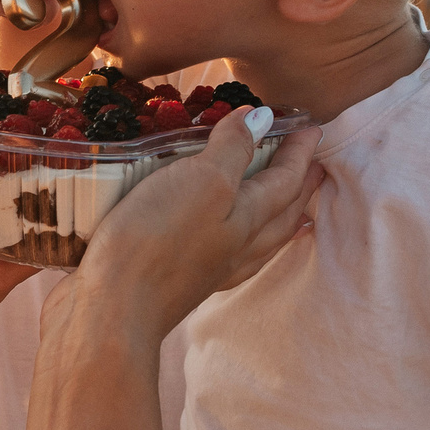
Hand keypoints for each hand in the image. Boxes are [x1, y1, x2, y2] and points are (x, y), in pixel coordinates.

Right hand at [57, 110, 324, 344]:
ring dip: (281, 221)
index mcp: (247, 217)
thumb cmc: (157, 240)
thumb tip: (262, 119)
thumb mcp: (200, 180)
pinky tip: (230, 247)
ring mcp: (210, 269)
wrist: (112, 311)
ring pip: (261, 242)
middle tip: (316, 169)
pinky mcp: (179, 281)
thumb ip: (233, 149)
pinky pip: (229, 259)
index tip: (312, 128)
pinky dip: (243, 246)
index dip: (298, 152)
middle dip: (300, 188)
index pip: (285, 180)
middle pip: (281, 214)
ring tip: (296, 213)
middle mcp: (236, 246)